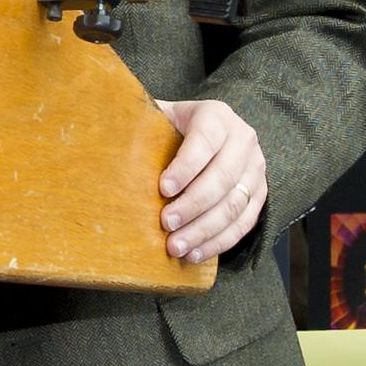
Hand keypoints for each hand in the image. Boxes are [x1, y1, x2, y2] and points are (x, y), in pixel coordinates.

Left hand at [153, 98, 266, 263]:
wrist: (209, 131)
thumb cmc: (174, 126)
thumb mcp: (161, 113)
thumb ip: (141, 119)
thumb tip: (106, 131)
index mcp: (217, 116)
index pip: (204, 141)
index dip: (185, 167)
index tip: (162, 188)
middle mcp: (243, 139)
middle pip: (222, 178)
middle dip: (192, 205)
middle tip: (166, 224)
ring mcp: (256, 168)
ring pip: (234, 205)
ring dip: (204, 230)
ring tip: (177, 246)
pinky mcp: (260, 193)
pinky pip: (244, 223)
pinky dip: (219, 241)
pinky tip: (196, 252)